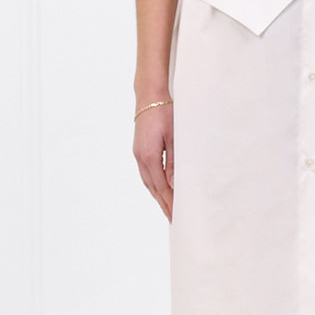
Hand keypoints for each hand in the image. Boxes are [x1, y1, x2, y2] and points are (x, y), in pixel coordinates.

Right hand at [133, 102, 174, 221]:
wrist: (149, 96)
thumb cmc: (165, 113)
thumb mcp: (175, 138)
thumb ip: (175, 162)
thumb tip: (175, 184)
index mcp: (149, 156)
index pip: (161, 186)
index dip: (169, 202)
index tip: (176, 215)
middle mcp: (140, 158)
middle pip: (153, 187)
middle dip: (163, 203)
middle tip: (173, 218)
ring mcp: (138, 154)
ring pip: (148, 181)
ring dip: (158, 195)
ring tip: (167, 207)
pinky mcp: (139, 150)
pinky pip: (146, 173)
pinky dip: (154, 184)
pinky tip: (160, 189)